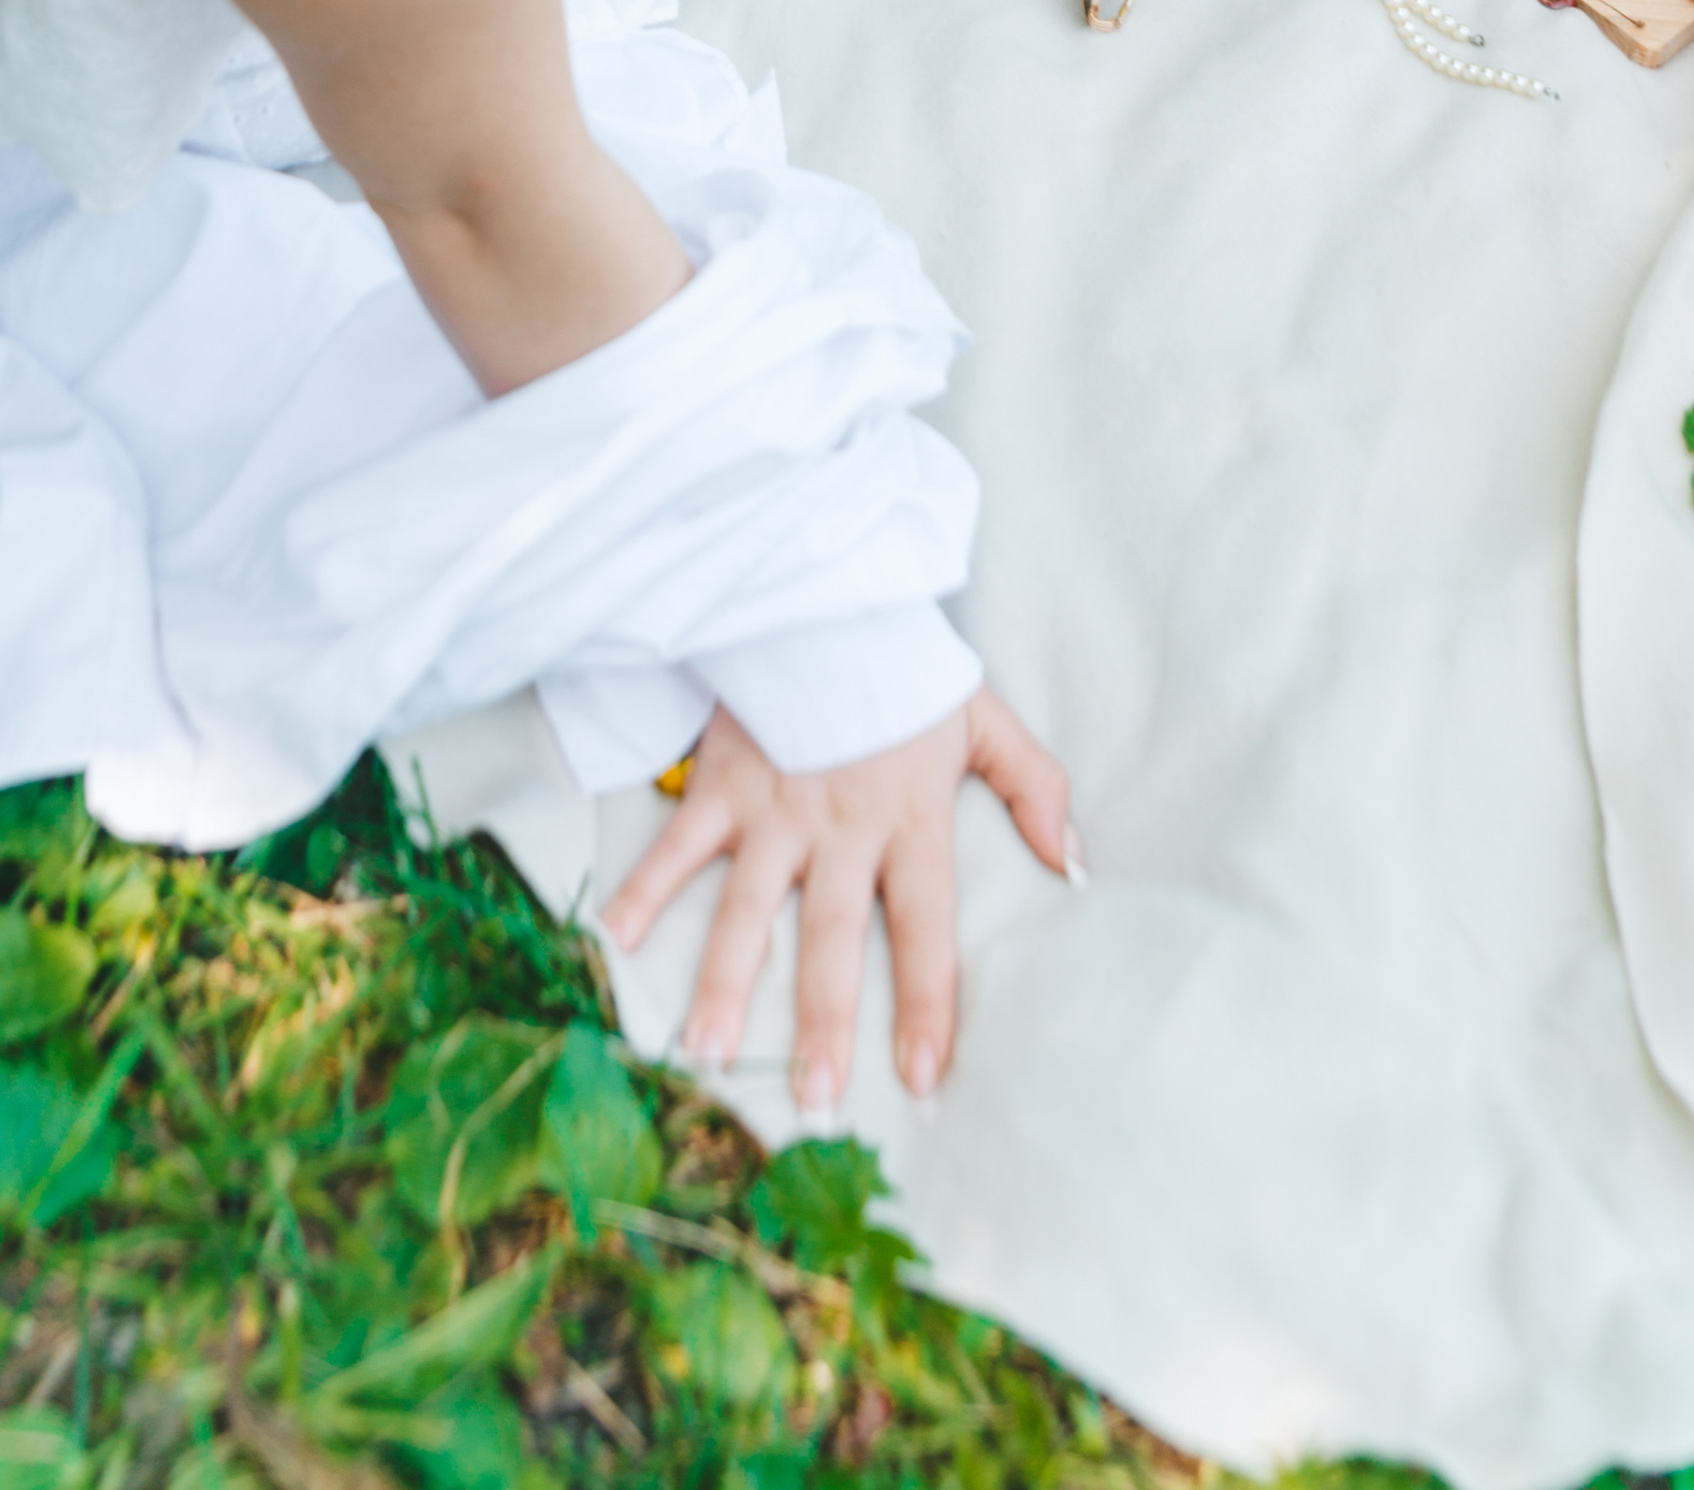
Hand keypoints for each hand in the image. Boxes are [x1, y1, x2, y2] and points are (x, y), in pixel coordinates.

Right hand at [599, 687, 1076, 1111]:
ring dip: (726, 980)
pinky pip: (678, 842)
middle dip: (822, 1021)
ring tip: (709, 1049)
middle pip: (830, 936)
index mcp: (908, 818)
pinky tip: (618, 938)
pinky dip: (644, 888)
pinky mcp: (722, 780)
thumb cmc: (905, 667)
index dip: (924, 1002)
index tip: (922, 1077)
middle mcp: (839, 826)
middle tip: (813, 1098)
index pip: (923, 927)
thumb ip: (1035, 787)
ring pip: (746, 907)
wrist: (829, 595)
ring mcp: (773, 807)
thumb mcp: (985, 718)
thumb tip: (1075, 866)